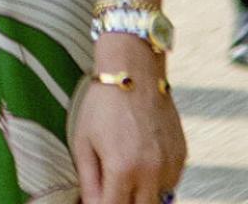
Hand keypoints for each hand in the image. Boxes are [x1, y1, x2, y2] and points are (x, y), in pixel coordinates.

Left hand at [70, 62, 184, 202]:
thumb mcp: (83, 140)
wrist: (133, 73)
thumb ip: (88, 179)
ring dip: (140, 195)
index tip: (95, 200)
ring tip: (124, 170)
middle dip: (122, 203)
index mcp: (122, 169)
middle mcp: (150, 172)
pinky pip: (170, 184)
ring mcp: (170, 166)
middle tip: (110, 188)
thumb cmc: (103, 103)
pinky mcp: (181, 158)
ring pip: (157, 200)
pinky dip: (156, 182)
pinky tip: (141, 161)